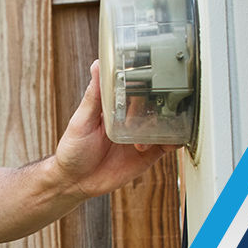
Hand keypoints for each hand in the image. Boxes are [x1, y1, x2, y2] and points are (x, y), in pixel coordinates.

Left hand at [48, 60, 176, 198]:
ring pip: (165, 123)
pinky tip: (170, 140)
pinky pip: (167, 144)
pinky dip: (174, 140)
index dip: (145, 84)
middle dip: (159, 104)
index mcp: (115, 107)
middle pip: (154, 104)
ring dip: (168, 123)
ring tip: (159, 128)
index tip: (153, 79)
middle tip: (153, 110)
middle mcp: (130, 119)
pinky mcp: (148, 154)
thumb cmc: (73, 149)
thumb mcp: (81, 120)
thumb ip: (93, 96)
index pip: (135, 89)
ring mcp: (141, 136)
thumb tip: (97, 65)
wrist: (76, 182)